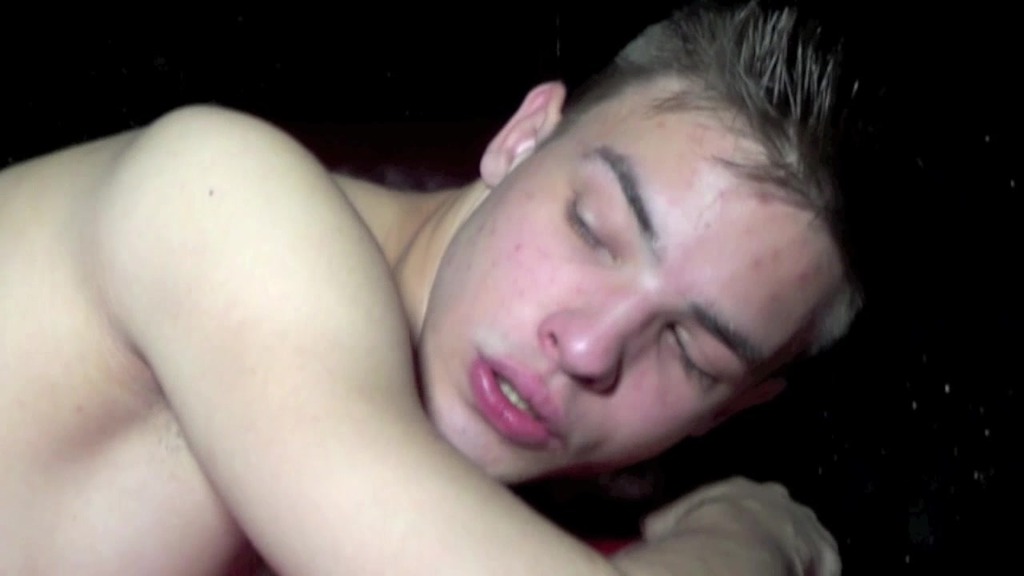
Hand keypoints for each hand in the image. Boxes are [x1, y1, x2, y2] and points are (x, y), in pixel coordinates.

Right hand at [617, 476, 840, 575]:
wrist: (730, 547)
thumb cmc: (693, 533)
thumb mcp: (666, 523)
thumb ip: (667, 523)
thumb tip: (653, 530)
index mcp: (738, 487)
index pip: (744, 500)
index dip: (743, 523)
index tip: (738, 541)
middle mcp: (775, 496)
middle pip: (780, 514)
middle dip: (775, 533)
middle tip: (762, 560)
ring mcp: (802, 521)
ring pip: (805, 536)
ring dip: (795, 555)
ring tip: (780, 573)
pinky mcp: (823, 548)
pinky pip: (825, 564)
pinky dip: (814, 575)